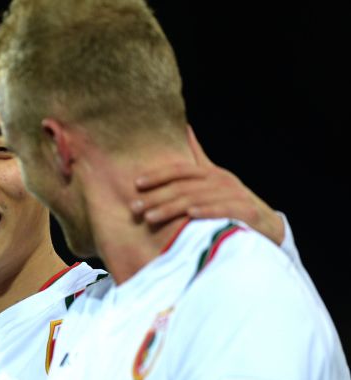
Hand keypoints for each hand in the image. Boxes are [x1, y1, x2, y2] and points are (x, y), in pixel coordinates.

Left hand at [132, 125, 284, 244]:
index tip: (136, 183)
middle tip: (134, 207)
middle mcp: (222, 181)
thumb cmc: (232, 204)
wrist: (267, 228)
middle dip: (156, 197)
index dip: (158, 175)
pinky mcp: (246, 212)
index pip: (181, 170)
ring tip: (149, 217)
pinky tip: (189, 215)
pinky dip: (206, 212)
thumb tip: (185, 129)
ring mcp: (235, 196)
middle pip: (184, 187)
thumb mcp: (215, 181)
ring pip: (197, 199)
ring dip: (171, 208)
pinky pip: (223, 210)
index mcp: (211, 174)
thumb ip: (198, 158)